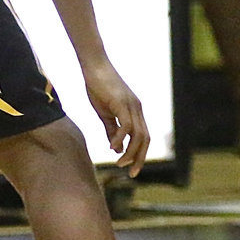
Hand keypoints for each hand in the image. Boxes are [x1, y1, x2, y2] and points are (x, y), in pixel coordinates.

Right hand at [82, 60, 150, 175]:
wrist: (94, 66)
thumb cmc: (98, 88)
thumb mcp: (105, 113)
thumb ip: (111, 130)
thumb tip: (116, 149)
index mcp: (135, 112)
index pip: (144, 137)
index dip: (140, 153)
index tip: (131, 168)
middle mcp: (137, 109)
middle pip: (145, 139)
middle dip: (140, 158)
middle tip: (132, 173)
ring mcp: (131, 105)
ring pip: (138, 134)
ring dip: (131, 152)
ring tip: (120, 163)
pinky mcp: (121, 102)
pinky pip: (125, 125)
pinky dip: (121, 139)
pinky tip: (112, 147)